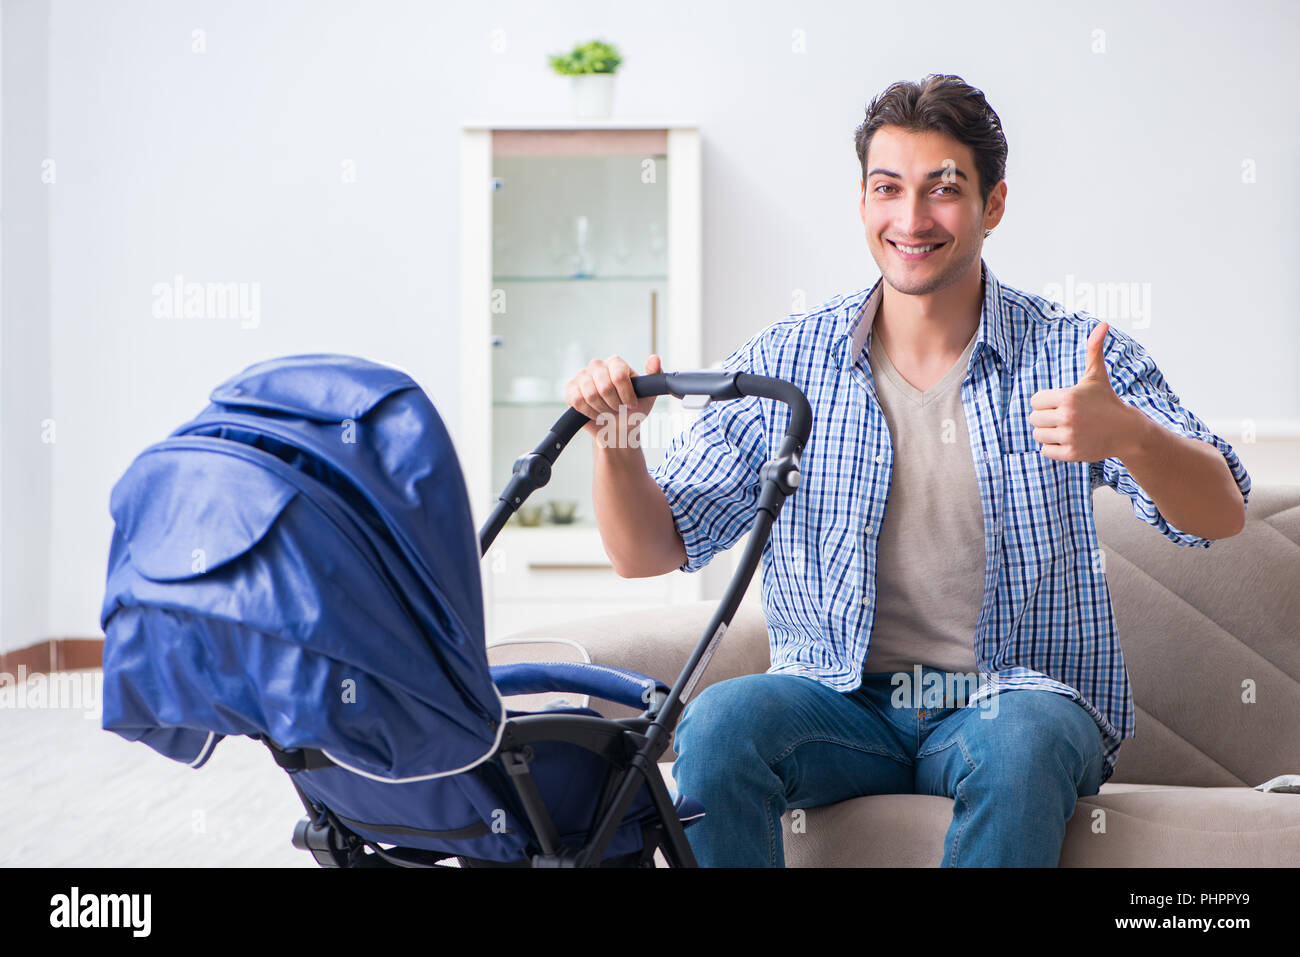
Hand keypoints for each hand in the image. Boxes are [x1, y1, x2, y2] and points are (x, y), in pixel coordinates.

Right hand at [565, 354, 662, 441]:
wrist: (616, 428)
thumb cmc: (632, 410)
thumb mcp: (649, 395)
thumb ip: (655, 376)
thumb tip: (654, 358)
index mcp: (616, 363)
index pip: (619, 376)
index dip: (626, 395)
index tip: (631, 404)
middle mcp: (597, 365)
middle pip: (604, 386)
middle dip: (614, 405)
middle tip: (618, 410)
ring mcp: (582, 376)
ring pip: (590, 394)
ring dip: (602, 410)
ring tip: (608, 412)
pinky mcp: (570, 389)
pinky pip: (577, 400)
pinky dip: (589, 412)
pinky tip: (595, 413)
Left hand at [1028, 322, 1141, 461]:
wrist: (1127, 431)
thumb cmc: (1106, 401)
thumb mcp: (1097, 375)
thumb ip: (1094, 349)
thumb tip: (1103, 324)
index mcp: (1068, 397)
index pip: (1035, 401)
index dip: (1045, 402)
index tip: (1060, 403)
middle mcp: (1067, 417)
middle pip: (1034, 419)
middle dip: (1046, 418)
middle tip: (1064, 417)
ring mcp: (1069, 436)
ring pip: (1038, 435)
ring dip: (1049, 433)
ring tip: (1067, 428)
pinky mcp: (1071, 453)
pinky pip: (1045, 450)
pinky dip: (1053, 447)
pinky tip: (1068, 440)